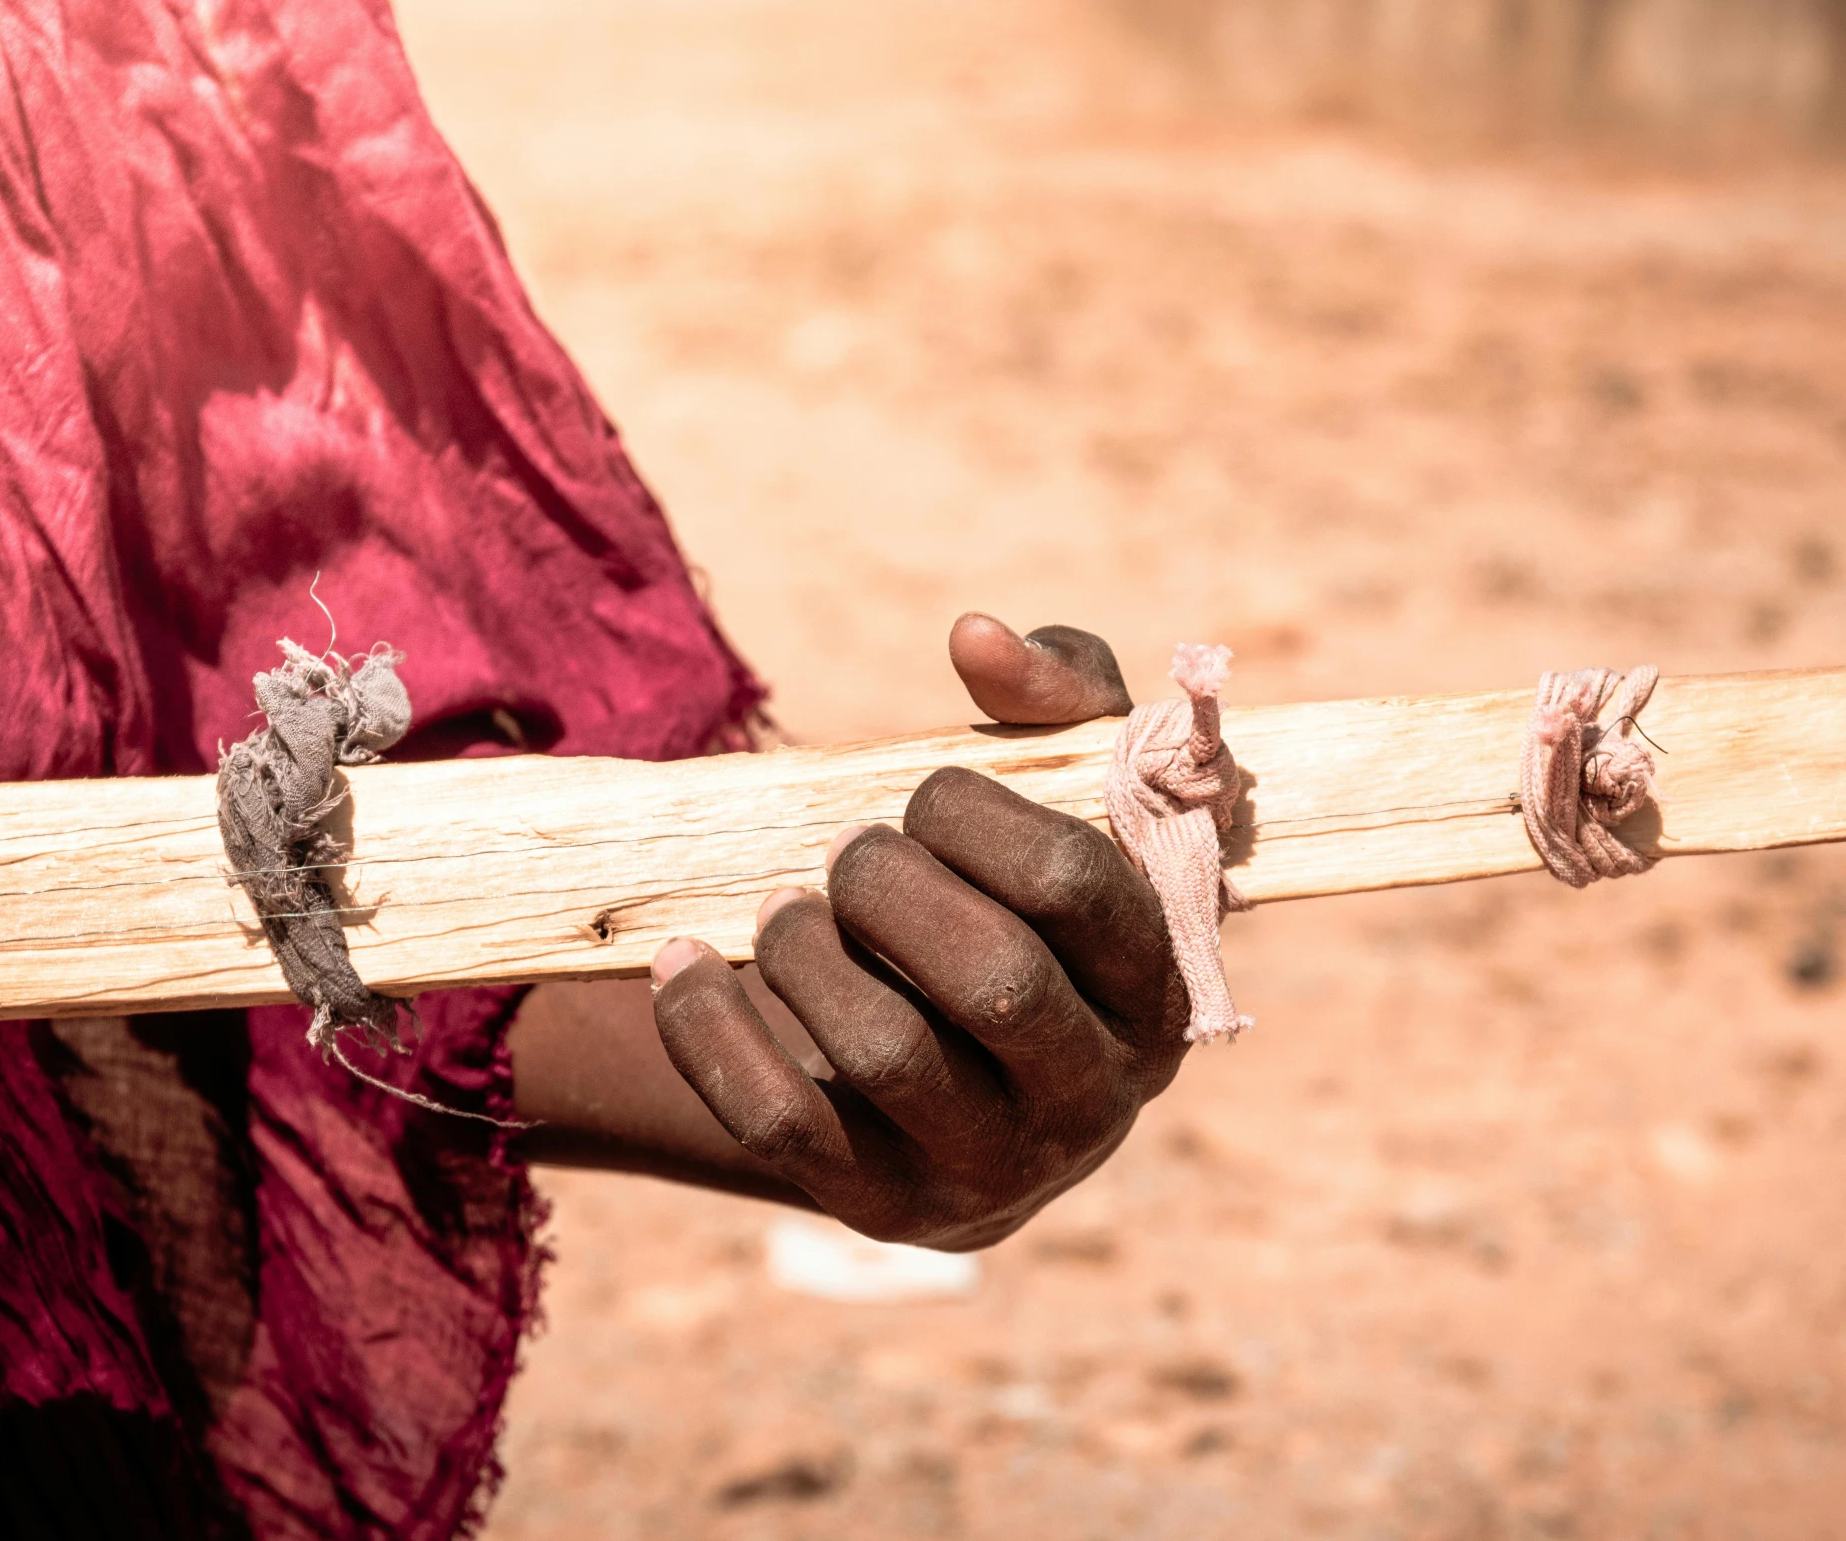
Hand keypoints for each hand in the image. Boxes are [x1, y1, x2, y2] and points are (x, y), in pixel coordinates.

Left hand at [646, 614, 1190, 1249]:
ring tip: (788, 910)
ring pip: (885, 1050)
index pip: (1077, 885)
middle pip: (993, 977)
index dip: (978, 816)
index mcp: (1163, 986)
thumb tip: (976, 637)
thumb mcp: (1064, 788)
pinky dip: (710, 1028)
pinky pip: (780, 1124)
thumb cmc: (1022, 896)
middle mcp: (1100, 1098)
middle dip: (890, 885)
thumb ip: (1057, 691)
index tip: (923, 796)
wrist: (960, 1069)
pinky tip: (682, 960)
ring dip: (807, 947)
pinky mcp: (886, 1209)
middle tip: (850, 854)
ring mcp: (995, 1169)